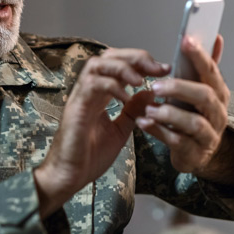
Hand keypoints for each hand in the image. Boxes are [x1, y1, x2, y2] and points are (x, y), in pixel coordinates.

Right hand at [34, 48, 170, 216]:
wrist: (69, 177)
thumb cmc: (89, 156)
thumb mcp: (120, 130)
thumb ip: (133, 111)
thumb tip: (151, 93)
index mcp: (100, 94)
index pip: (120, 64)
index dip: (143, 63)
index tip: (164, 69)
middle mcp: (89, 90)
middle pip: (109, 56)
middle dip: (136, 57)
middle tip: (158, 68)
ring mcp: (80, 97)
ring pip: (98, 64)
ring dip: (123, 67)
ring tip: (142, 80)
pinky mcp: (76, 107)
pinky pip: (93, 85)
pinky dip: (112, 86)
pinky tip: (127, 97)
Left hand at [135, 35, 230, 177]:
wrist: (199, 154)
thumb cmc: (195, 116)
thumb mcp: (201, 91)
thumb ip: (205, 66)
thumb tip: (215, 37)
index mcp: (219, 94)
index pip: (212, 71)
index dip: (199, 56)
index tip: (185, 40)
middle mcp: (218, 114)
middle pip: (205, 96)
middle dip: (180, 88)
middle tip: (155, 85)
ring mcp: (209, 136)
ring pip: (194, 123)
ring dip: (169, 114)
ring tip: (149, 108)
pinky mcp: (195, 153)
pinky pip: (177, 142)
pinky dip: (158, 131)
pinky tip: (143, 122)